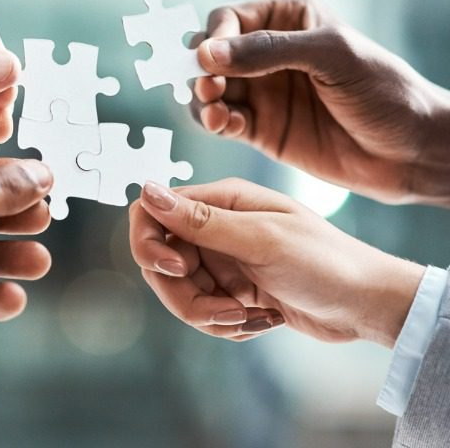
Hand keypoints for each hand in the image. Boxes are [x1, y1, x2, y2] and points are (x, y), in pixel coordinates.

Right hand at [129, 178, 424, 345]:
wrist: (368, 305)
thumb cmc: (325, 262)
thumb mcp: (262, 240)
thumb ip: (201, 220)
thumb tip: (146, 190)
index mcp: (220, 201)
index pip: (153, 212)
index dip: (149, 243)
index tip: (177, 269)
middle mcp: (215, 228)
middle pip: (160, 261)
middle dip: (184, 294)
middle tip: (227, 311)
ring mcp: (222, 260)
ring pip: (179, 292)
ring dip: (208, 315)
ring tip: (249, 318)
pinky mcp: (231, 289)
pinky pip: (203, 312)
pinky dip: (226, 324)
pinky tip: (262, 320)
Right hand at [192, 0, 449, 204]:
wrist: (409, 151)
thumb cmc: (384, 91)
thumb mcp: (332, 56)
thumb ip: (268, 50)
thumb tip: (208, 53)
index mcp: (288, 19)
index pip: (228, 19)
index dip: (214, 38)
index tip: (209, 60)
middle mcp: (268, 53)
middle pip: (210, 55)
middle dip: (201, 70)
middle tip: (209, 88)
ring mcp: (261, 92)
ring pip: (208, 90)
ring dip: (202, 99)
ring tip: (214, 111)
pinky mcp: (259, 128)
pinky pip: (222, 121)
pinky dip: (214, 122)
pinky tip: (224, 125)